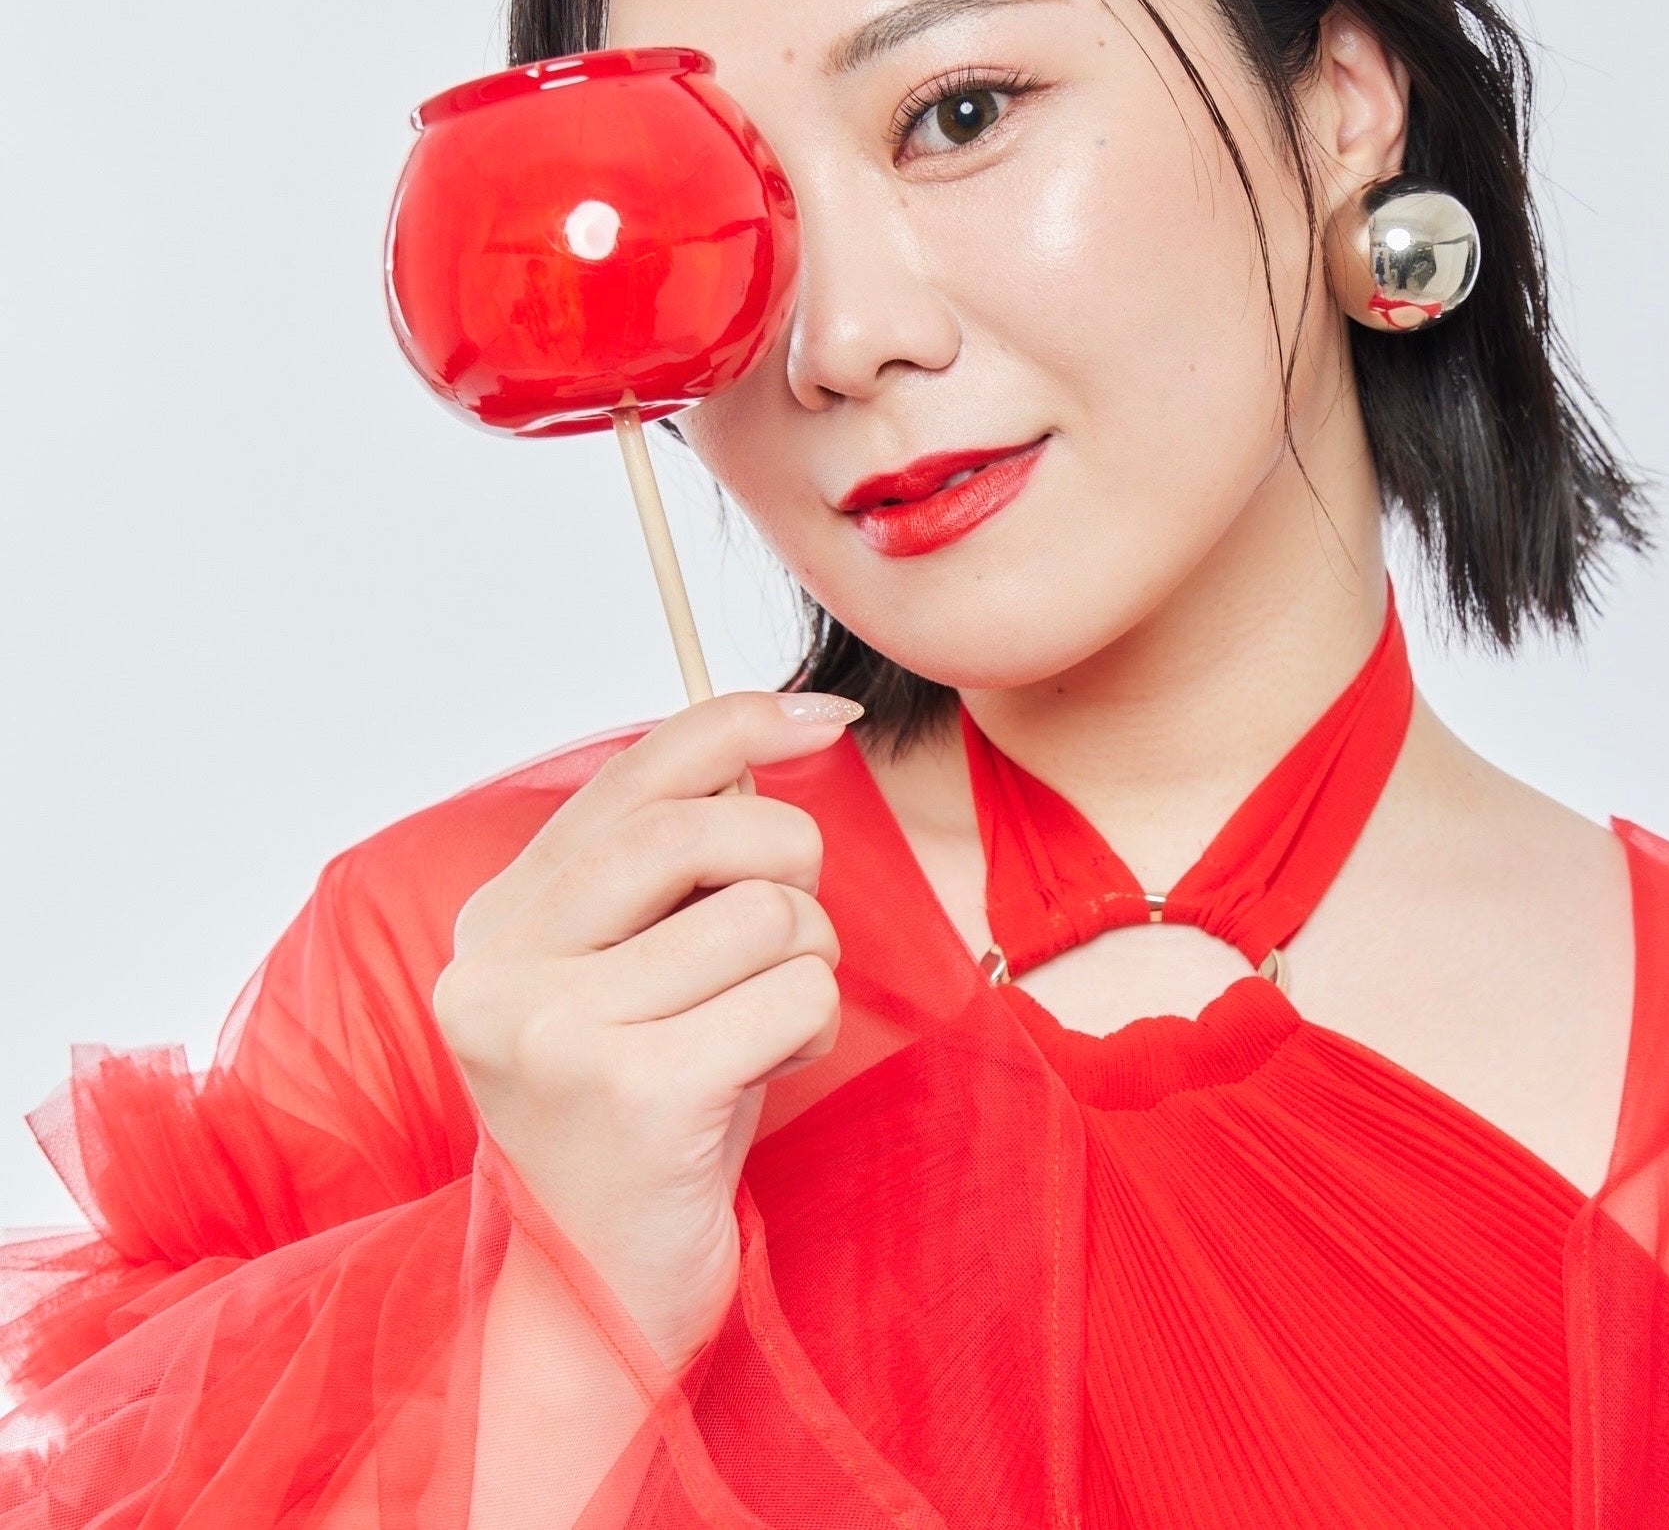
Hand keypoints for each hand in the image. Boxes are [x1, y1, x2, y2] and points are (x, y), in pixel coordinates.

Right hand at [433, 690, 858, 1369]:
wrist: (601, 1296)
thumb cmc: (646, 1108)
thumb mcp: (636, 966)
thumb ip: (673, 855)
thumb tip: (781, 730)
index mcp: (498, 917)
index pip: (638, 769)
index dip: (745, 722)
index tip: (826, 716)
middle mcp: (501, 965)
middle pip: (707, 828)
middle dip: (789, 864)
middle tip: (781, 939)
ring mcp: (556, 1032)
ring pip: (768, 912)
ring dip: (801, 968)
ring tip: (752, 1029)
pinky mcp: (633, 1095)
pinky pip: (796, 996)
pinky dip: (809, 1031)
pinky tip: (757, 1078)